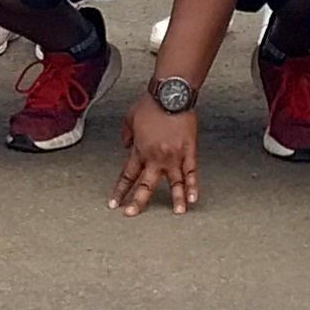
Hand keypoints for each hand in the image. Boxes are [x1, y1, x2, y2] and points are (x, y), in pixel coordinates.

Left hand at [110, 96, 199, 215]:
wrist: (170, 94)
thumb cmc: (151, 104)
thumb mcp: (129, 117)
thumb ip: (126, 134)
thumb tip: (124, 144)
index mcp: (139, 150)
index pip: (127, 175)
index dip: (120, 190)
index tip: (114, 203)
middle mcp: (155, 157)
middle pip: (146, 185)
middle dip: (138, 202)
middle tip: (131, 214)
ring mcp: (173, 156)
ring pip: (174, 183)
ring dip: (176, 199)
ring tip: (178, 213)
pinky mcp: (189, 151)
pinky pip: (192, 172)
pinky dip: (193, 186)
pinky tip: (194, 198)